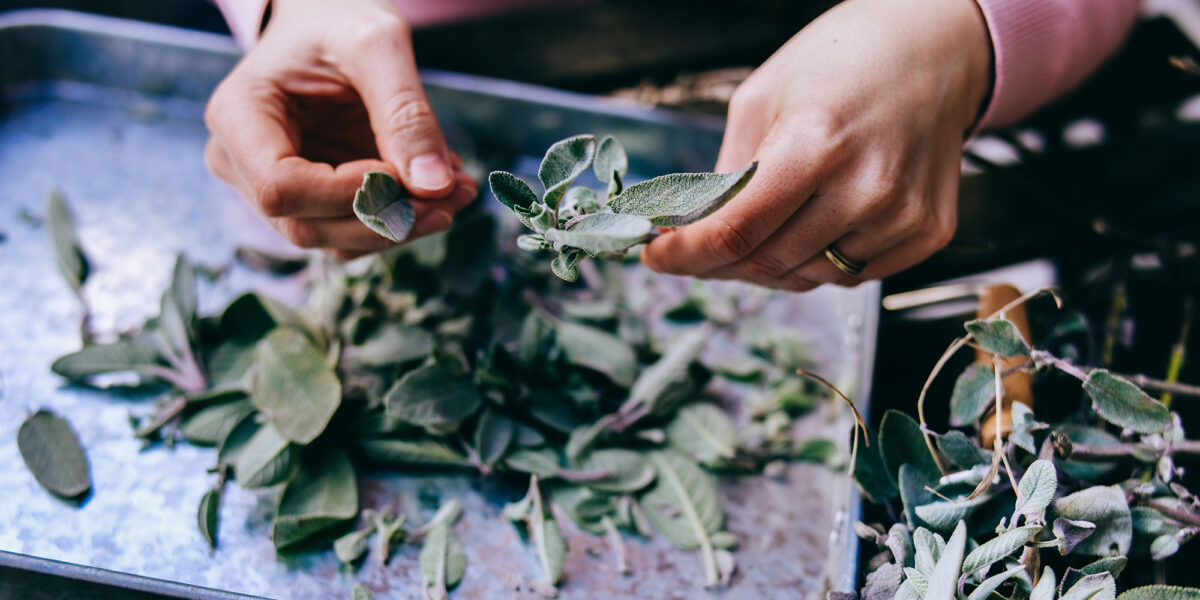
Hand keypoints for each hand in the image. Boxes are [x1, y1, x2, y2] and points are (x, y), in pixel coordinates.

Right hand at [204, 0, 476, 259]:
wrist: (331, 22)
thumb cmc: (341, 21)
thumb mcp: (378, 45)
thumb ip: (406, 113)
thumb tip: (435, 186)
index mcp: (237, 117)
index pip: (281, 188)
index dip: (350, 193)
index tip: (406, 171)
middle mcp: (241, 164)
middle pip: (307, 228)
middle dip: (387, 219)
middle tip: (455, 191)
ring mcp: (273, 190)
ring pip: (335, 241)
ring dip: (403, 226)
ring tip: (457, 188)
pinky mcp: (310, 202)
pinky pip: (354, 233)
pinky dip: (402, 220)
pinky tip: (439, 189)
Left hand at [640, 0, 991, 289]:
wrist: (936, 49)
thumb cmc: (841, 63)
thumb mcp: (760, 100)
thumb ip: (727, 175)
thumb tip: (691, 234)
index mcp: (815, 144)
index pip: (736, 232)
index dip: (685, 254)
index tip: (654, 256)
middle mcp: (866, 187)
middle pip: (768, 263)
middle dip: (721, 263)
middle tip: (700, 248)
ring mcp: (902, 216)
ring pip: (809, 278)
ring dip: (772, 264)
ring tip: (770, 223)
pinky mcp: (928, 232)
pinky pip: (854, 276)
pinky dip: (822, 261)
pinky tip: (820, 221)